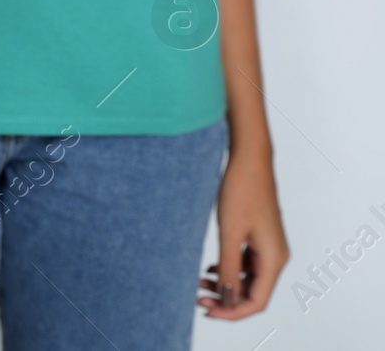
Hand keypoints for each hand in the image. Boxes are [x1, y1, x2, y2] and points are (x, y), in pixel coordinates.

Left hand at [199, 147, 288, 318]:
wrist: (249, 161)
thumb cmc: (241, 191)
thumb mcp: (229, 233)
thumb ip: (229, 267)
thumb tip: (226, 297)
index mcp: (274, 259)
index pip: (257, 301)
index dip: (233, 312)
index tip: (208, 310)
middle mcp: (276, 257)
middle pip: (254, 292)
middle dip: (227, 299)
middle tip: (199, 297)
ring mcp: (269, 247)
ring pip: (249, 279)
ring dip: (227, 284)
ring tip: (200, 283)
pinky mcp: (260, 238)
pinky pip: (247, 264)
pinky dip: (230, 270)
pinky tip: (211, 269)